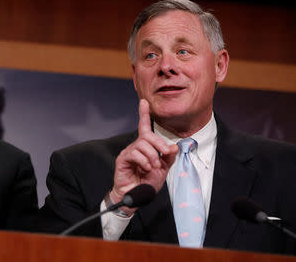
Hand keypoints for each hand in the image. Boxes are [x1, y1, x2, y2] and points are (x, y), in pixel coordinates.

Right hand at [110, 99, 177, 215]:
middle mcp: (136, 146)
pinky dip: (144, 161)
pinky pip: (135, 153)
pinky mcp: (123, 159)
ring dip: (152, 156)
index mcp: (146, 147)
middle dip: (159, 144)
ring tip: (152, 167)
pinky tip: (145, 168)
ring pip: (143, 144)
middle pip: (148, 135)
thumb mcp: (163, 169)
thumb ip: (168, 157)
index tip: (143, 102)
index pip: (144, 127)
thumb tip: (173, 147)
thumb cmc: (147, 182)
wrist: (137, 196)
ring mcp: (129, 152)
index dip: (144, 114)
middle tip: (165, 155)